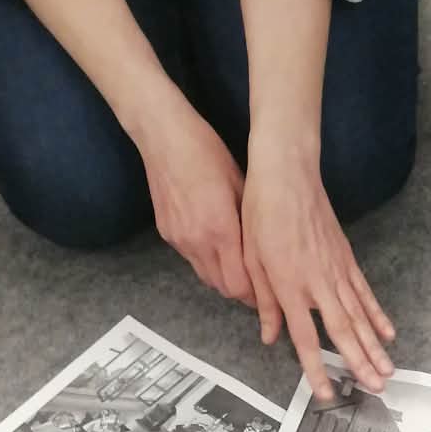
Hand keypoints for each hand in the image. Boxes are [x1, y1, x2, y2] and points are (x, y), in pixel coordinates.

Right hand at [135, 96, 254, 305]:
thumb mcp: (241, 185)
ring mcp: (179, 240)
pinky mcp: (167, 234)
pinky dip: (206, 261)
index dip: (255, 295)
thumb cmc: (207, 152)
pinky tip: (214, 246)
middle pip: (223, 288)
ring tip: (237, 267)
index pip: (239, 286)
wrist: (163, 136)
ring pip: (206, 277)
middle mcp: (198, 242)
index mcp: (221, 231)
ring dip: (223, 278)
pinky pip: (192, 260)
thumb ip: (250, 226)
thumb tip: (264, 254)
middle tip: (257, 284)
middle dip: (242, 291)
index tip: (268, 293)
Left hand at [242, 136, 393, 401]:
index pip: (306, 339)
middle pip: (344, 333)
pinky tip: (388, 334)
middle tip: (376, 389)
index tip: (327, 393)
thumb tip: (269, 337)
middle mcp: (318, 283)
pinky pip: (365, 292)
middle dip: (360, 364)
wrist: (286, 172)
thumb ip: (265, 303)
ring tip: (388, 372)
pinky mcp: (346, 258)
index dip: (317, 370)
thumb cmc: (262, 211)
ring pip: (359, 317)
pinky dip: (378, 314)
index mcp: (290, 286)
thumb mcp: (252, 259)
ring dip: (375, 348)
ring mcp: (336, 270)